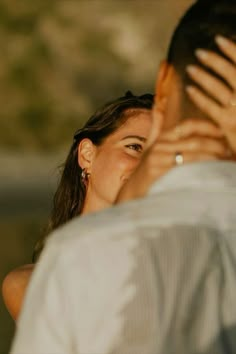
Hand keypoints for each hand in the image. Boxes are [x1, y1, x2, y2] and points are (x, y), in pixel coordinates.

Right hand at [116, 118, 229, 201]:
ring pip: (192, 155)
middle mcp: (160, 147)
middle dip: (215, 145)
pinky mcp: (159, 173)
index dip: (206, 126)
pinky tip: (211, 173)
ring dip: (212, 158)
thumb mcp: (149, 148)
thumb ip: (155, 129)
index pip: (187, 126)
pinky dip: (200, 170)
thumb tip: (157, 108)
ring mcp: (159, 160)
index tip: (221, 131)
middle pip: (194, 141)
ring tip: (224, 162)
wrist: (132, 193)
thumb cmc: (145, 172)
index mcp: (162, 139)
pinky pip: (184, 169)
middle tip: (228, 151)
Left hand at [185, 35, 235, 154]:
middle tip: (200, 52)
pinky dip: (200, 95)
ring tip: (191, 67)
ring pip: (219, 87)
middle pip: (231, 72)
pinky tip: (190, 89)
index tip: (222, 39)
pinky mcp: (228, 125)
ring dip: (204, 75)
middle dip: (216, 59)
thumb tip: (228, 77)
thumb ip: (234, 93)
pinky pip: (211, 106)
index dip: (234, 50)